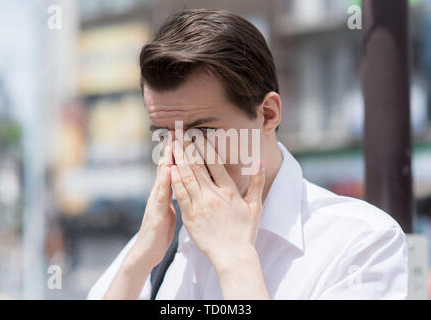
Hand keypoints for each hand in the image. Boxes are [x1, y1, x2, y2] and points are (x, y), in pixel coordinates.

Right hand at [131, 143, 175, 268]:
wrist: (146, 251)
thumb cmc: (160, 231)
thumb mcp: (169, 209)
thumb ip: (175, 194)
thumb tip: (183, 183)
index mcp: (166, 192)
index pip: (172, 167)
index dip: (177, 151)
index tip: (184, 134)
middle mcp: (159, 193)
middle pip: (166, 166)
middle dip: (171, 148)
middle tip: (176, 129)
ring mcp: (156, 202)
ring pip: (162, 177)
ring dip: (166, 159)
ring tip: (172, 142)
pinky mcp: (156, 213)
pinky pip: (161, 195)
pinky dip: (165, 182)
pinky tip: (169, 171)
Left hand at [170, 137, 264, 269]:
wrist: (233, 256)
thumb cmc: (245, 232)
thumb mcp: (255, 206)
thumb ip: (257, 182)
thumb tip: (260, 162)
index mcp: (229, 191)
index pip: (215, 163)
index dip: (205, 146)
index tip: (198, 134)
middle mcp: (213, 195)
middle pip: (198, 166)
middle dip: (188, 147)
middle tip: (181, 133)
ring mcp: (200, 205)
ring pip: (187, 176)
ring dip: (179, 159)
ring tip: (173, 144)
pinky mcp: (190, 216)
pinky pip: (180, 194)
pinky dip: (175, 179)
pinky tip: (170, 168)